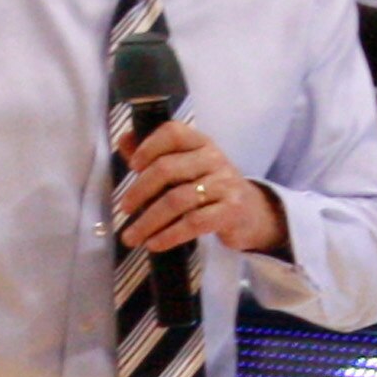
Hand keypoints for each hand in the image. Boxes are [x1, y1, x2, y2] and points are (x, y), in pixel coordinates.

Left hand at [120, 117, 286, 255]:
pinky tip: (154, 243)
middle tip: (124, 209)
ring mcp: (224, 184)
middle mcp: (213, 158)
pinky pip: (194, 223)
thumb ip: (155, 153)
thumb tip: (125, 140)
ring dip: (148, 221)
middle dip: (139, 191)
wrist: (252, 212)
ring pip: (177, 200)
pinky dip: (169, 235)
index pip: (173, 133)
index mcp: (199, 142)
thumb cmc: (210, 187)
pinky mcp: (231, 211)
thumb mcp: (187, 166)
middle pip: (168, 169)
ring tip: (131, 236)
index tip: (132, 166)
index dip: (149, 147)